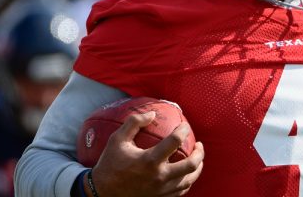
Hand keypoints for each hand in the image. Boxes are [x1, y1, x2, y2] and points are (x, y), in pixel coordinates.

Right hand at [89, 111, 204, 195]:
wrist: (102, 193)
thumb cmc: (110, 164)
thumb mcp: (117, 140)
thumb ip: (134, 123)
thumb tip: (152, 113)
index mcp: (150, 160)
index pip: (175, 141)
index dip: (183, 130)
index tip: (184, 126)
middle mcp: (159, 176)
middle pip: (191, 165)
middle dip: (199, 153)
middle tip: (199, 145)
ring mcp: (161, 190)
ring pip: (189, 180)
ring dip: (197, 168)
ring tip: (197, 158)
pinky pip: (181, 191)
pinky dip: (187, 180)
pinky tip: (186, 173)